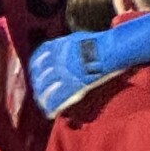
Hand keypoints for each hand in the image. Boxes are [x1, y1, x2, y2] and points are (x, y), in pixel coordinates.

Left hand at [29, 10, 149, 119]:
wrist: (113, 49)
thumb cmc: (103, 43)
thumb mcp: (81, 38)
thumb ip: (70, 45)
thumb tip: (68, 47)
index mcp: (60, 46)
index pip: (40, 56)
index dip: (36, 67)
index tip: (35, 73)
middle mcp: (59, 58)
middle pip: (40, 74)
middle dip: (38, 85)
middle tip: (39, 93)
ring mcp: (65, 72)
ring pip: (46, 88)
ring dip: (43, 98)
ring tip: (44, 105)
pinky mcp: (73, 84)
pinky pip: (58, 98)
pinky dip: (53, 106)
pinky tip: (51, 112)